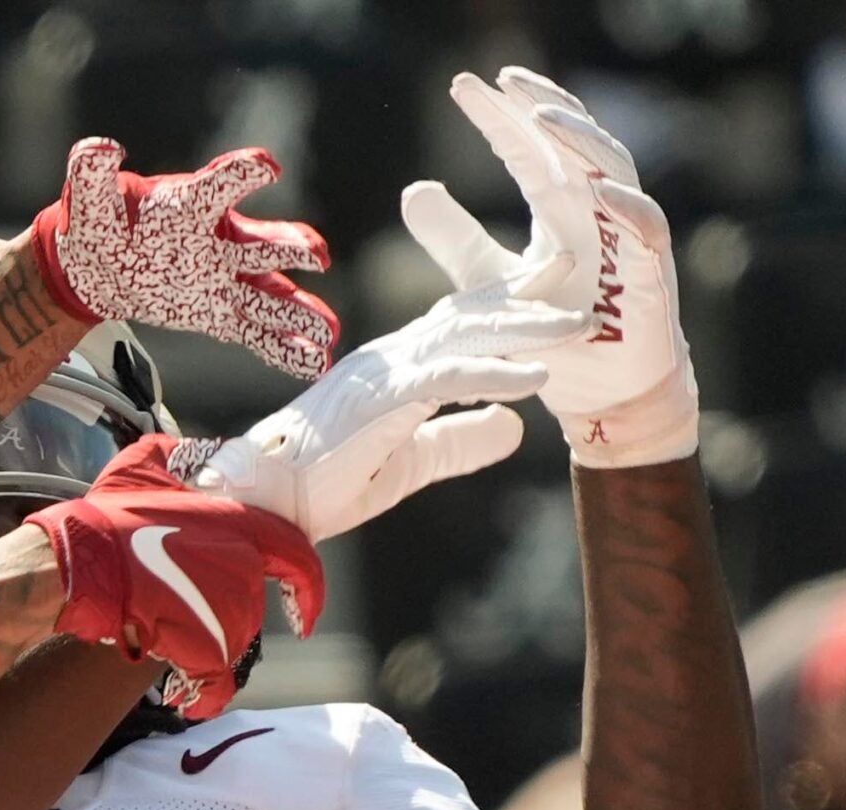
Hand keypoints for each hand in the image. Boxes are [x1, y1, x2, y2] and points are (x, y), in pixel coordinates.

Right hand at [24, 434, 325, 719]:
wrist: (80, 565)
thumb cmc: (107, 517)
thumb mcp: (144, 464)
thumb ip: (180, 457)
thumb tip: (192, 454)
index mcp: (240, 525)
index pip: (296, 555)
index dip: (307, 586)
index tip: (305, 608)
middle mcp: (243, 569)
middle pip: (249, 602)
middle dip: (216, 606)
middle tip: (174, 601)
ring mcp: (227, 611)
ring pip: (229, 636)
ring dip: (201, 638)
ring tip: (159, 629)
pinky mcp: (204, 647)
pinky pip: (216, 682)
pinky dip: (205, 695)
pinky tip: (189, 699)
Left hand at [33, 139, 339, 378]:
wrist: (97, 264)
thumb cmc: (101, 223)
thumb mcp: (89, 198)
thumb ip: (91, 173)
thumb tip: (98, 148)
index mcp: (192, 206)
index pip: (223, 183)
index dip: (243, 172)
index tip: (266, 168)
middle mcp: (220, 240)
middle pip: (263, 242)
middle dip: (292, 248)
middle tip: (316, 255)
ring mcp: (224, 278)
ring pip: (270, 295)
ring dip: (300, 312)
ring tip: (329, 331)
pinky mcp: (218, 312)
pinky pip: (255, 331)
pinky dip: (283, 348)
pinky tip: (313, 362)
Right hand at [187, 289, 587, 539]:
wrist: (261, 503)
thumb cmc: (322, 485)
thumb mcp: (411, 464)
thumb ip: (461, 442)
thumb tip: (516, 428)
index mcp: (395, 369)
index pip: (460, 323)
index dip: (509, 302)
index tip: (558, 285)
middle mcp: (391, 357)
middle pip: (470, 313)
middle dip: (527, 293)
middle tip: (584, 270)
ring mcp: (384, 373)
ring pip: (466, 336)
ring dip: (526, 328)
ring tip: (579, 327)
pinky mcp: (380, 399)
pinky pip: (448, 379)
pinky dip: (495, 374)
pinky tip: (538, 377)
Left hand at [404, 67, 699, 467]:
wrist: (599, 395)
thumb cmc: (554, 334)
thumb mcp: (489, 282)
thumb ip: (455, 238)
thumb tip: (412, 189)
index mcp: (560, 210)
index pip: (529, 150)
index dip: (500, 117)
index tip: (462, 86)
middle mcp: (597, 214)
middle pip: (573, 145)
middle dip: (542, 109)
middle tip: (504, 79)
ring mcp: (627, 240)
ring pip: (614, 172)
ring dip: (582, 142)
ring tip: (544, 117)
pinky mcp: (649, 276)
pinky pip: (646, 234)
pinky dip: (629, 209)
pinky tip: (603, 189)